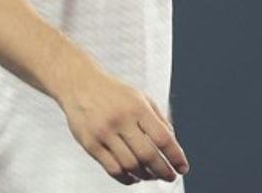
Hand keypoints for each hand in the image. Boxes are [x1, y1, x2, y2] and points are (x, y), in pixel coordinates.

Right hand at [54, 59, 188, 184]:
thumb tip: (174, 145)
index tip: (183, 168)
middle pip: (148, 155)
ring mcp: (104, 133)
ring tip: (151, 176)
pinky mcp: (90, 144)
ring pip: (130, 166)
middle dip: (163, 171)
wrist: (79, 84)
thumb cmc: (113, 92)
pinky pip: (112, 169)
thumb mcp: (140, 97)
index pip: (163, 138)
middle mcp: (121, 120)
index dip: (176, 156)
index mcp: (137, 107)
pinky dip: (127, 179)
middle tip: (170, 177)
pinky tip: (133, 177)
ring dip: (145, 176)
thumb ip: (158, 119)